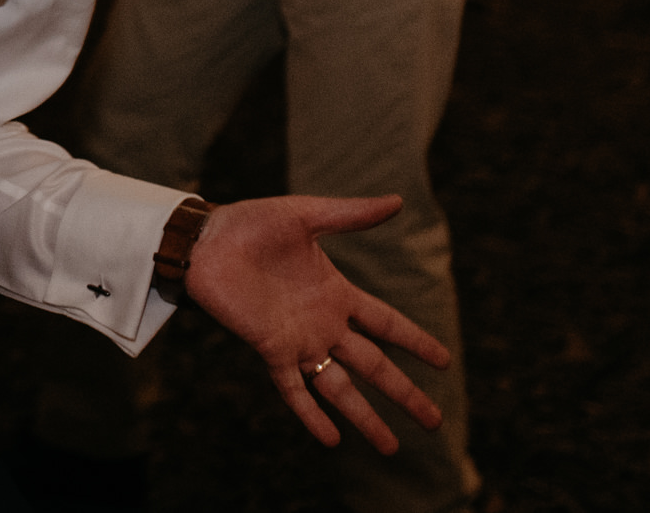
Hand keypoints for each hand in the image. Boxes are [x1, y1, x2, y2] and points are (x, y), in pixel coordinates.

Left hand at [183, 195, 450, 452]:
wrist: (204, 240)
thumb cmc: (251, 224)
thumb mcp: (306, 215)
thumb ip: (351, 214)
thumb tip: (399, 201)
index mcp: (336, 293)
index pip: (386, 324)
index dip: (414, 342)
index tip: (444, 361)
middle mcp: (323, 323)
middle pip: (374, 365)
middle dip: (404, 393)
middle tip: (435, 421)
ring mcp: (298, 340)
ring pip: (340, 387)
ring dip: (365, 416)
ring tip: (390, 448)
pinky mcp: (270, 349)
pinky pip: (294, 389)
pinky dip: (311, 415)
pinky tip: (331, 440)